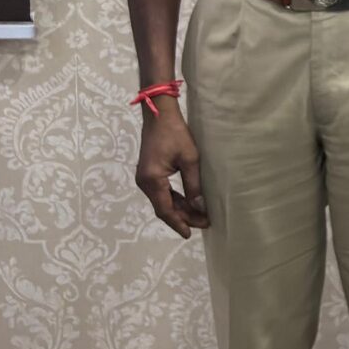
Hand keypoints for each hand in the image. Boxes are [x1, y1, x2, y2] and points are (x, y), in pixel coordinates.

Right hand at [133, 104, 208, 235]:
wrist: (159, 114)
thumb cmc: (176, 133)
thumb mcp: (190, 159)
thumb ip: (193, 185)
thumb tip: (199, 207)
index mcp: (152, 180)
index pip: (165, 209)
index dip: (178, 223)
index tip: (190, 234)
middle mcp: (144, 182)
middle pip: (163, 207)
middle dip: (183, 217)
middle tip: (204, 223)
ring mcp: (144, 178)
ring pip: (162, 200)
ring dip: (180, 209)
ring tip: (200, 216)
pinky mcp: (148, 173)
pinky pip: (161, 192)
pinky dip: (174, 199)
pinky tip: (188, 203)